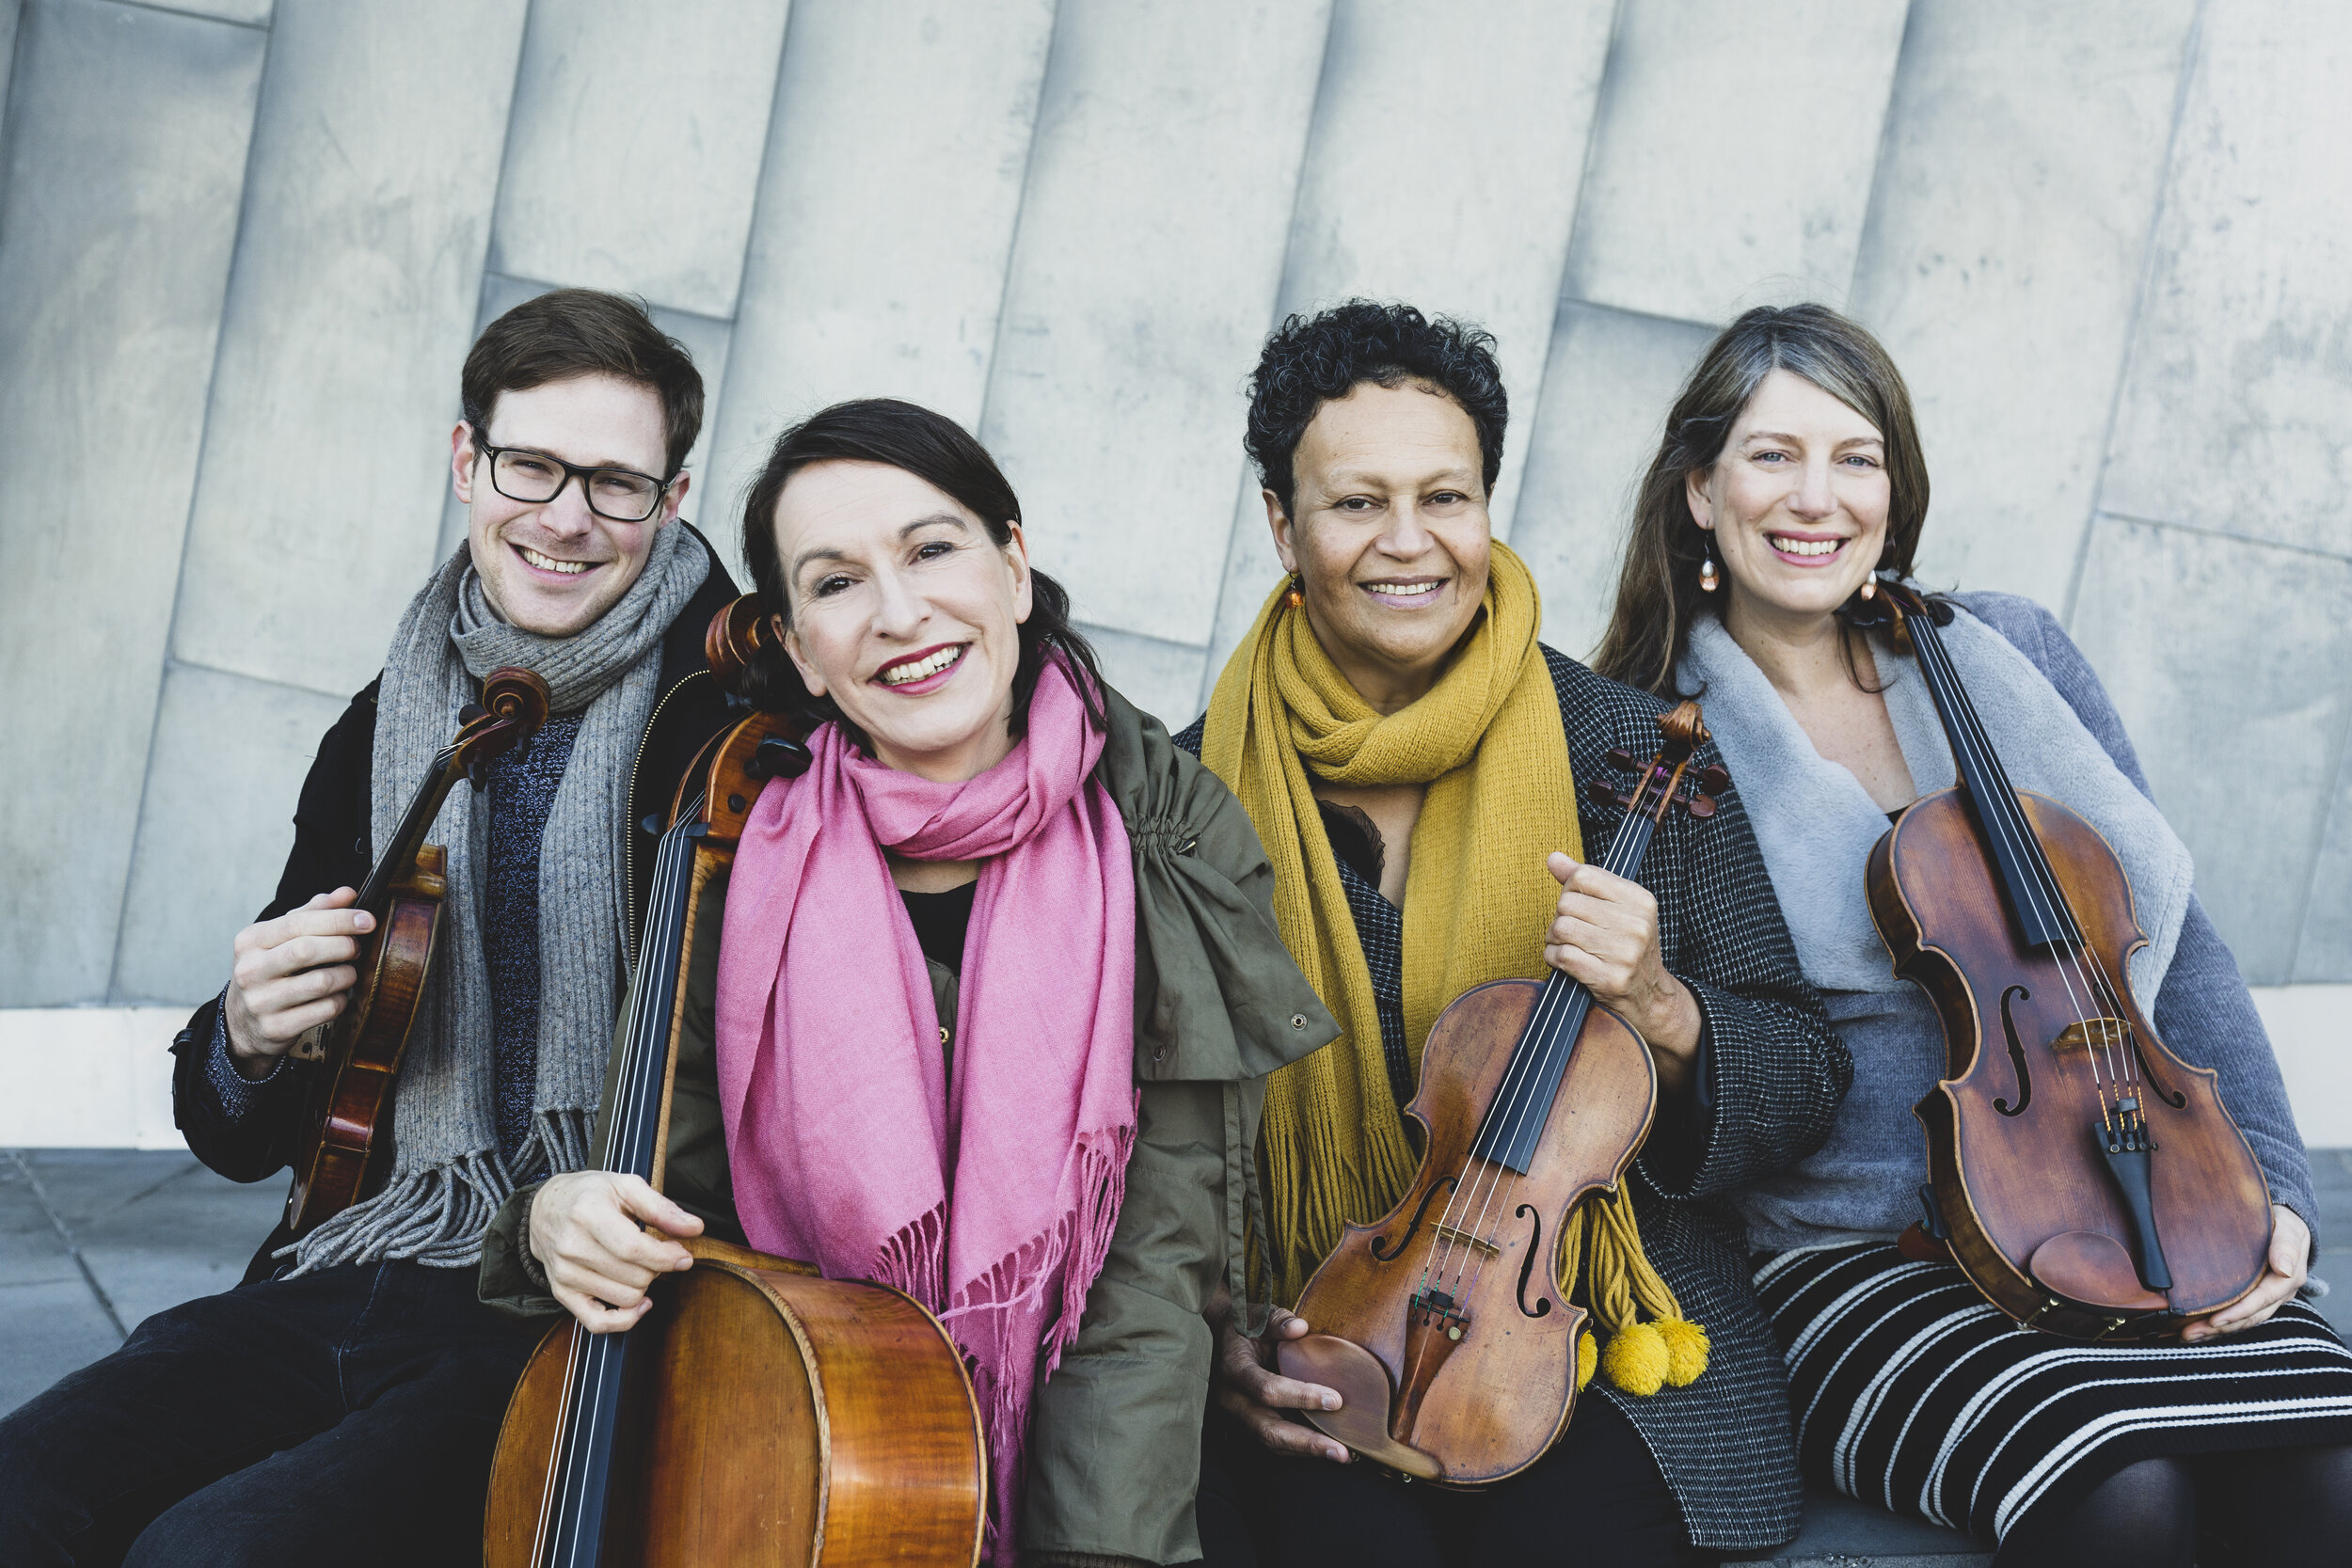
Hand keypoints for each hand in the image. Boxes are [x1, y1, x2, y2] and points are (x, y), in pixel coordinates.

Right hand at [223, 889, 374, 1077]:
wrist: (241, 1022)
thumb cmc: (270, 971)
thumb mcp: (281, 938)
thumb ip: (313, 913)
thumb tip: (348, 893)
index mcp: (251, 940)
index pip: (298, 923)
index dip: (338, 919)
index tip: (367, 920)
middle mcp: (249, 970)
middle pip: (307, 950)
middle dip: (344, 946)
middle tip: (358, 948)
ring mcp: (260, 1001)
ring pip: (321, 982)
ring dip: (347, 975)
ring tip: (349, 972)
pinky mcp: (276, 1028)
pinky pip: (325, 1009)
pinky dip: (341, 1000)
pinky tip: (338, 996)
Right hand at [528, 1171, 703, 1333]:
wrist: (546, 1209)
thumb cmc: (589, 1195)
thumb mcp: (627, 1186)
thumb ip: (662, 1208)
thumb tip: (695, 1228)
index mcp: (588, 1214)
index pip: (634, 1249)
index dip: (666, 1257)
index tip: (683, 1256)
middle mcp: (572, 1247)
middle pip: (634, 1276)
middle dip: (657, 1267)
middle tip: (657, 1253)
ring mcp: (565, 1274)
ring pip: (625, 1299)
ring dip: (644, 1286)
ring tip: (640, 1266)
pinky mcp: (562, 1293)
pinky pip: (598, 1323)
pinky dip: (625, 1320)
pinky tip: (640, 1302)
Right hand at [1206, 1281, 1348, 1462]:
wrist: (1214, 1338)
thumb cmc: (1241, 1325)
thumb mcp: (1256, 1315)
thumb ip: (1278, 1321)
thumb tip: (1301, 1327)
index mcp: (1234, 1369)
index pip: (1268, 1389)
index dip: (1301, 1396)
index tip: (1335, 1400)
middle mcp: (1231, 1399)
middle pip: (1268, 1430)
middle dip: (1306, 1443)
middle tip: (1341, 1451)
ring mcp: (1236, 1416)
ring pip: (1270, 1442)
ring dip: (1305, 1451)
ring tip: (1339, 1455)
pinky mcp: (1244, 1424)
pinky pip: (1271, 1442)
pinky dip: (1297, 1448)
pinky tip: (1323, 1448)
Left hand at [1544, 853, 1700, 1089]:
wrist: (1651, 998)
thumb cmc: (1627, 948)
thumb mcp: (1617, 909)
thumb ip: (1585, 881)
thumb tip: (1553, 857)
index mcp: (1641, 900)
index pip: (1584, 876)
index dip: (1570, 891)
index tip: (1578, 907)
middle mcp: (1637, 925)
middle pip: (1568, 903)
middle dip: (1560, 918)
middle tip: (1571, 932)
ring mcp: (1626, 953)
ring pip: (1561, 928)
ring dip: (1554, 940)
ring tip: (1567, 946)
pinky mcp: (1611, 979)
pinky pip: (1561, 956)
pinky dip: (1554, 958)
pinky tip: (1564, 962)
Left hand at [2183, 1205, 2307, 1342]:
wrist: (2288, 1224)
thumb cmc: (2285, 1225)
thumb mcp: (2289, 1230)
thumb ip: (2286, 1246)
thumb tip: (2284, 1268)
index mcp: (2287, 1280)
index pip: (2261, 1300)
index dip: (2238, 1312)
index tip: (2214, 1321)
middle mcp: (2278, 1294)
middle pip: (2249, 1317)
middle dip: (2220, 1328)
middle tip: (2189, 1334)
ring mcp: (2268, 1298)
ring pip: (2243, 1321)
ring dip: (2216, 1331)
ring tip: (2188, 1336)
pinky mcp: (2257, 1298)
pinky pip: (2239, 1316)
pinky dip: (2219, 1324)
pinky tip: (2199, 1329)